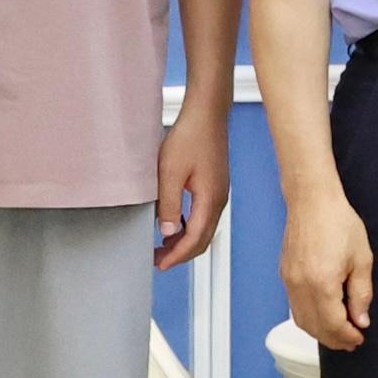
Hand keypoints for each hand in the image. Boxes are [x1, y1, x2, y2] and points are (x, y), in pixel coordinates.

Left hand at [150, 93, 229, 270]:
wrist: (206, 113)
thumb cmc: (191, 136)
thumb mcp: (170, 172)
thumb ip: (168, 204)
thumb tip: (166, 231)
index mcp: (210, 200)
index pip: (195, 240)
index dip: (177, 256)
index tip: (160, 264)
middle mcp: (219, 200)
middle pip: (203, 239)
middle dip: (181, 253)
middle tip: (158, 259)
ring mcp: (219, 193)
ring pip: (204, 228)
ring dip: (185, 240)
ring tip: (163, 244)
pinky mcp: (215, 185)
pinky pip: (204, 215)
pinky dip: (189, 227)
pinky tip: (174, 222)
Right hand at [282, 187, 374, 351]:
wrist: (312, 200)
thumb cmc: (339, 223)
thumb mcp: (361, 259)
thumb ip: (361, 293)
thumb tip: (361, 320)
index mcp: (322, 284)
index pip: (333, 324)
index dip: (346, 336)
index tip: (359, 339)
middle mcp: (301, 287)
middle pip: (314, 328)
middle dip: (333, 339)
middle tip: (350, 342)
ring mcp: (290, 281)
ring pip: (301, 320)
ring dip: (319, 332)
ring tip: (338, 333)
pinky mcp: (285, 274)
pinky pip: (294, 306)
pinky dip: (308, 318)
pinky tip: (322, 316)